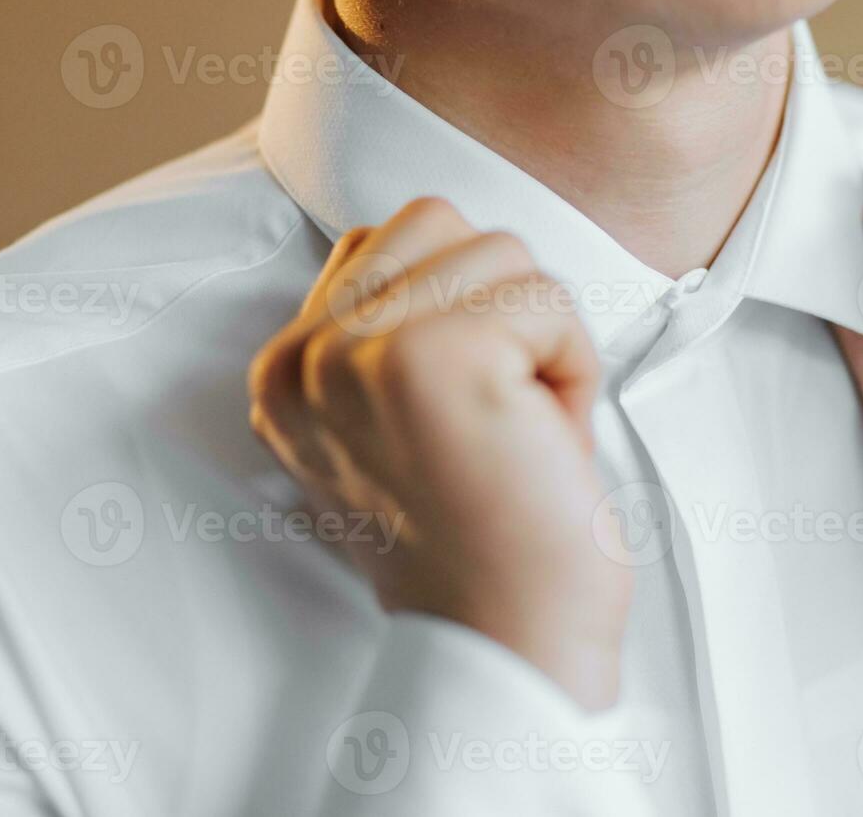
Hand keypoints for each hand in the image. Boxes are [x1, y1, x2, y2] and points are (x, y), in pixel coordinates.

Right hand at [248, 197, 628, 706]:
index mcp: (288, 370)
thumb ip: (390, 325)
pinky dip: (574, 367)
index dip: (466, 307)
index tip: (469, 409)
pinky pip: (547, 297)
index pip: (388, 234)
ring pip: (500, 250)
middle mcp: (303, 358)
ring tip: (523, 428)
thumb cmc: (490, 530)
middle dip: (505, 311)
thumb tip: (447, 233)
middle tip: (504, 417)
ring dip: (543, 339)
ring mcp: (355, 355)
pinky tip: (547, 439)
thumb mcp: (402, 421)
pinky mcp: (425, 359)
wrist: (512, 639)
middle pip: (442, 224)